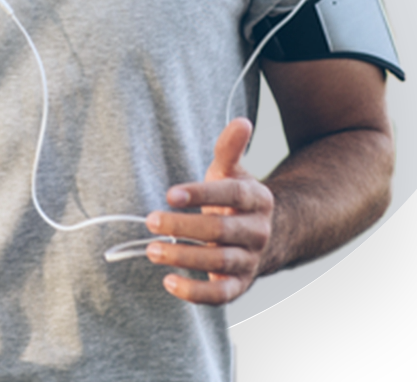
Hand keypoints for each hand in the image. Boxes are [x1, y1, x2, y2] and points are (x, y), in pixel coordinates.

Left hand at [145, 117, 272, 304]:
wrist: (267, 236)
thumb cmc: (236, 198)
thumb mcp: (233, 172)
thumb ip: (230, 149)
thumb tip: (242, 121)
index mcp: (258, 199)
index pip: (231, 195)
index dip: (201, 194)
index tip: (169, 193)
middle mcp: (258, 232)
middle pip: (221, 231)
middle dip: (184, 227)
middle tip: (150, 221)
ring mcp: (250, 261)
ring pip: (219, 263)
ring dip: (185, 258)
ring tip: (152, 250)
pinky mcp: (240, 285)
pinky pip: (221, 296)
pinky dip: (196, 294)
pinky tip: (169, 282)